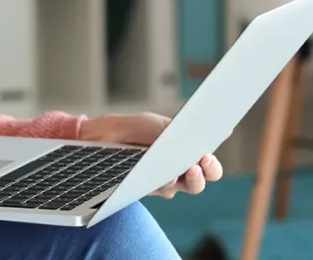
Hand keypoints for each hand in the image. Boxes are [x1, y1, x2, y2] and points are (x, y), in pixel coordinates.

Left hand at [78, 113, 223, 198]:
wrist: (99, 137)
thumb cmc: (129, 129)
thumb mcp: (153, 124)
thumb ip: (177, 132)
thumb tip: (210, 137)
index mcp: (185, 149)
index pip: (209, 159)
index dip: (213, 158)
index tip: (213, 148)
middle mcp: (179, 169)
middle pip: (204, 177)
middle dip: (207, 171)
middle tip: (200, 162)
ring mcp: (164, 180)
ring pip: (185, 186)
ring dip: (188, 178)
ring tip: (184, 168)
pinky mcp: (148, 188)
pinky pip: (162, 189)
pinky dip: (166, 182)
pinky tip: (164, 175)